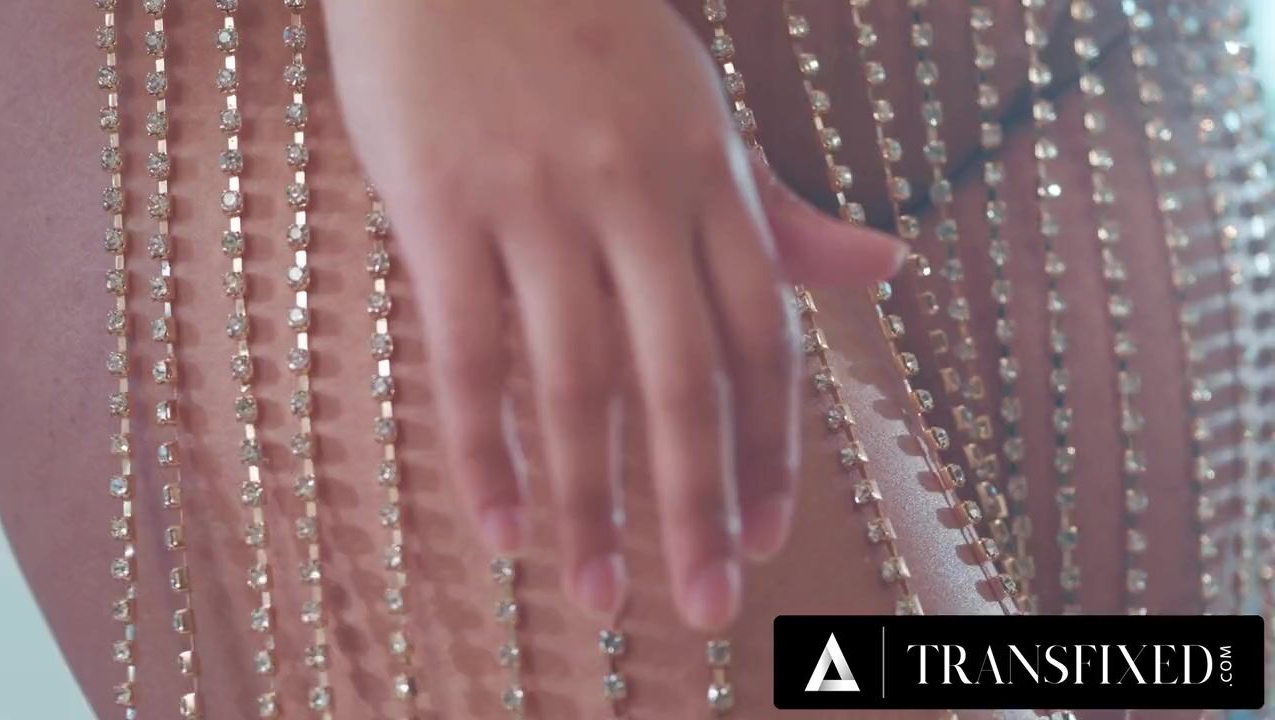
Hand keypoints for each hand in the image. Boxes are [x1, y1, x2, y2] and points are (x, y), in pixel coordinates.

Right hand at [323, 0, 905, 630]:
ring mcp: (540, 202)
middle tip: (703, 604)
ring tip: (602, 591)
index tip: (765, 534)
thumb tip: (882, 269)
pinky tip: (499, 522)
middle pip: (684, 380)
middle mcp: (639, 197)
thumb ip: (779, 208)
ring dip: (592, 500)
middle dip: (698, 504)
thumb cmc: (585, 31)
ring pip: (578, 381)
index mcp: (712, 176)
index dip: (770, 447)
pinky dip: (483, 447)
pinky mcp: (443, 207)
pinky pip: (467, 351)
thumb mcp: (702, 108)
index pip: (763, 337)